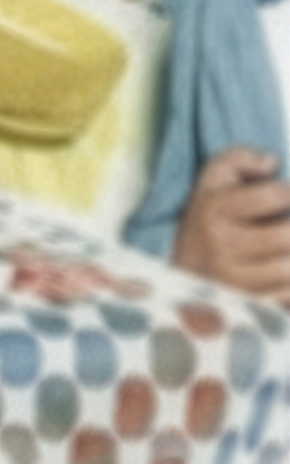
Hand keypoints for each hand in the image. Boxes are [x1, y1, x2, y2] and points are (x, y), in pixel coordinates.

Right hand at [175, 149, 289, 300]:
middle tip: (286, 224)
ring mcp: (234, 281)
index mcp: (213, 210)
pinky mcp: (248, 306)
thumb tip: (271, 162)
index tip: (285, 196)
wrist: (185, 270)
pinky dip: (289, 283)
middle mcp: (221, 247)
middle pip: (287, 235)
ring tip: (282, 246)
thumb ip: (240, 158)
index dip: (288, 192)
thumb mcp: (213, 179)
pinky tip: (280, 268)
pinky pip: (287, 297)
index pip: (275, 195)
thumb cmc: (210, 218)